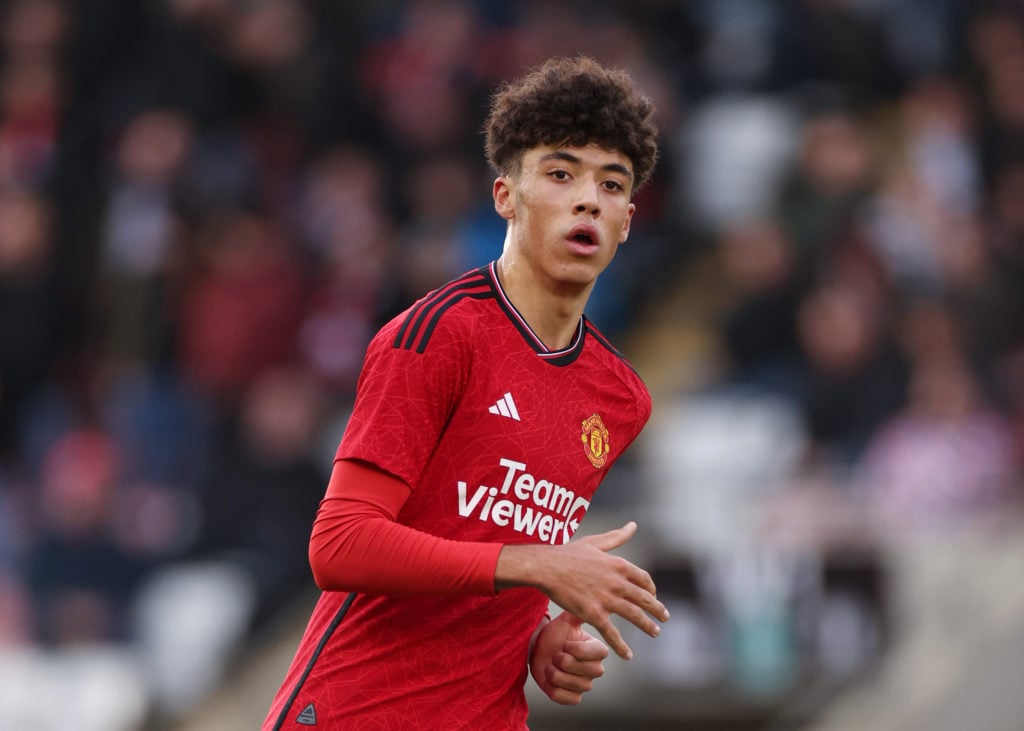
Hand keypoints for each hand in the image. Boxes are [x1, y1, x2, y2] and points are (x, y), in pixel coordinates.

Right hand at [496, 521, 668, 659]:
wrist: (547, 567)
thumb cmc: (568, 554)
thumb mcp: (595, 542)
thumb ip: (616, 537)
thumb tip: (632, 526)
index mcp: (618, 565)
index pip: (643, 579)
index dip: (651, 589)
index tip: (653, 596)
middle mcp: (617, 582)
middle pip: (644, 598)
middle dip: (657, 609)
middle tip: (664, 618)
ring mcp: (606, 599)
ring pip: (634, 616)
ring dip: (647, 625)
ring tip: (655, 632)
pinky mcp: (594, 614)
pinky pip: (612, 633)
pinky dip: (622, 646)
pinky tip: (628, 655)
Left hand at [530, 611, 608, 704]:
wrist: (539, 649)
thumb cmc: (555, 634)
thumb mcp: (566, 622)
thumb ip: (579, 614)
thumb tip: (589, 600)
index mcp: (597, 650)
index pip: (598, 654)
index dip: (578, 650)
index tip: (565, 643)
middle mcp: (595, 668)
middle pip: (587, 671)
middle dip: (564, 662)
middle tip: (556, 654)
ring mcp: (585, 684)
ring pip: (574, 685)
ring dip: (555, 674)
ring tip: (550, 665)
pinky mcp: (573, 697)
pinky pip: (567, 699)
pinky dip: (553, 689)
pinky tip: (549, 679)